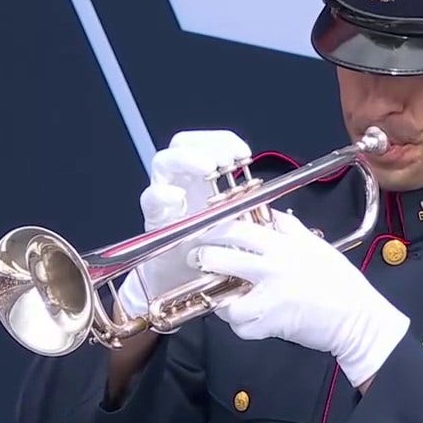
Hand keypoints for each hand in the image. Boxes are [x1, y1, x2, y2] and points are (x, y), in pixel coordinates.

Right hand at [116, 130, 252, 326]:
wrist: (188, 282)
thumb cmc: (213, 249)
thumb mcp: (235, 221)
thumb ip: (246, 203)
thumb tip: (270, 191)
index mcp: (202, 178)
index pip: (207, 143)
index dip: (223, 140)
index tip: (244, 153)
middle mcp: (181, 181)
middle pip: (182, 144)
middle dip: (205, 145)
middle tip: (225, 160)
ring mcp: (165, 197)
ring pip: (164, 162)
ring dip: (186, 159)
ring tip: (207, 168)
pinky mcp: (154, 219)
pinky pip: (151, 199)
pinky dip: (163, 194)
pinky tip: (178, 198)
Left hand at [189, 210, 410, 386]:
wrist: (357, 319)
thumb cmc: (341, 284)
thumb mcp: (317, 246)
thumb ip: (291, 229)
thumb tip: (271, 215)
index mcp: (285, 247)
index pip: (240, 229)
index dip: (217, 230)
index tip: (205, 232)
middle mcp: (274, 269)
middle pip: (224, 259)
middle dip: (205, 258)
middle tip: (200, 259)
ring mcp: (270, 298)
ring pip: (227, 300)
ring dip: (222, 300)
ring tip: (226, 298)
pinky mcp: (271, 325)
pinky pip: (242, 326)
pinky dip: (241, 324)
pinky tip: (248, 318)